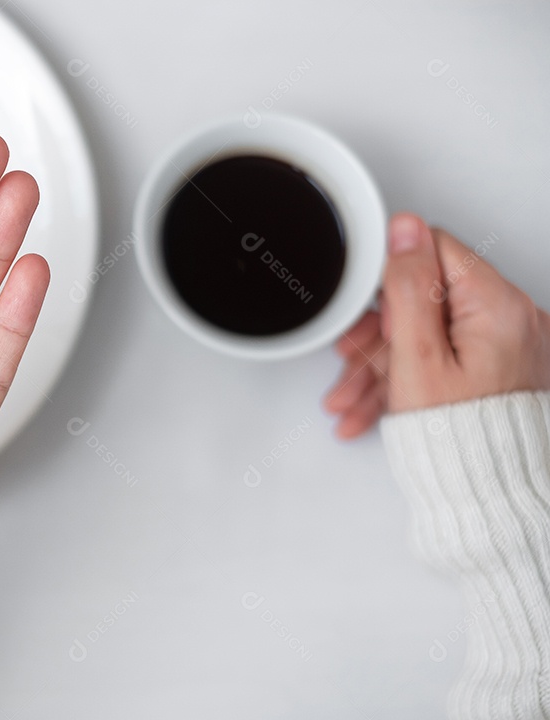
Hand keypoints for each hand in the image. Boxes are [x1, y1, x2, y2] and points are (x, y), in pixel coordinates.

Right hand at [325, 212, 549, 438]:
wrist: (484, 496)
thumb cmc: (457, 438)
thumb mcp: (416, 356)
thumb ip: (408, 287)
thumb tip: (405, 230)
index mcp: (498, 306)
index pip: (434, 253)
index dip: (391, 281)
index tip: (368, 312)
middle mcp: (512, 320)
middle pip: (425, 300)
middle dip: (378, 335)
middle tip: (352, 361)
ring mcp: (506, 346)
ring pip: (427, 334)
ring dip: (382, 364)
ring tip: (351, 397)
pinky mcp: (496, 368)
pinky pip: (443, 357)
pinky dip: (408, 378)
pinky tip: (376, 403)